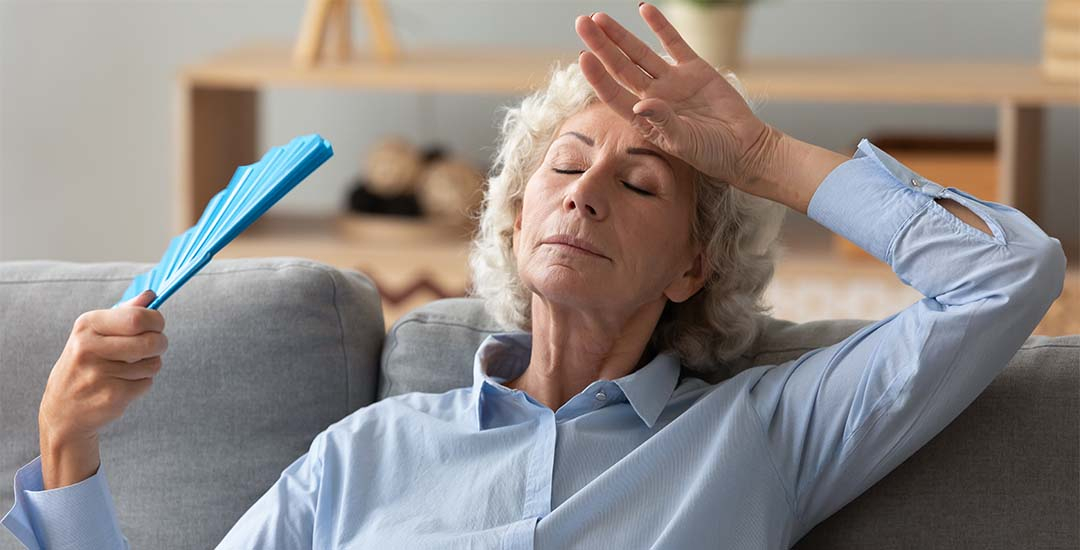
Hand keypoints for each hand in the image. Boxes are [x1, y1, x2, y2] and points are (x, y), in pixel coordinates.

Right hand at [38, 289, 166, 487]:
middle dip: (160, 343)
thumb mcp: (95, 333)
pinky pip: (147, 383)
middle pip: (151, 341)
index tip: (157, 325)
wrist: (62, 410)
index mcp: (87, 326)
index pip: (137, 317)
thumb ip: (124, 312)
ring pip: (153, 363)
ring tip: (130, 369)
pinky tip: (122, 385)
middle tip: (155, 346)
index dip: (156, 320)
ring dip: (150, 365)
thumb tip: (151, 295)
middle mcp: (89, 348)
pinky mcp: (111, 396)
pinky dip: (142, 384)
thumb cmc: (85, 364)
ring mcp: (99, 374)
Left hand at [574, 3, 783, 188]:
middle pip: (620, 67)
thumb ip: (663, 123)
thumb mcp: (685, 142)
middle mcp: (653, 97)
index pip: (614, 93)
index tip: (583, 57)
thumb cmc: (712, 153)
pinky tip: (644, 9)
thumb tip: (641, 105)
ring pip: (639, 53)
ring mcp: (671, 81)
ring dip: (620, 35)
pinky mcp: (694, 69)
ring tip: (599, 18)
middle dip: (601, 46)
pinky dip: (660, 26)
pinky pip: (673, 43)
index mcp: (644, 118)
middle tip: (582, 23)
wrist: (744, 146)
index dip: (598, 76)